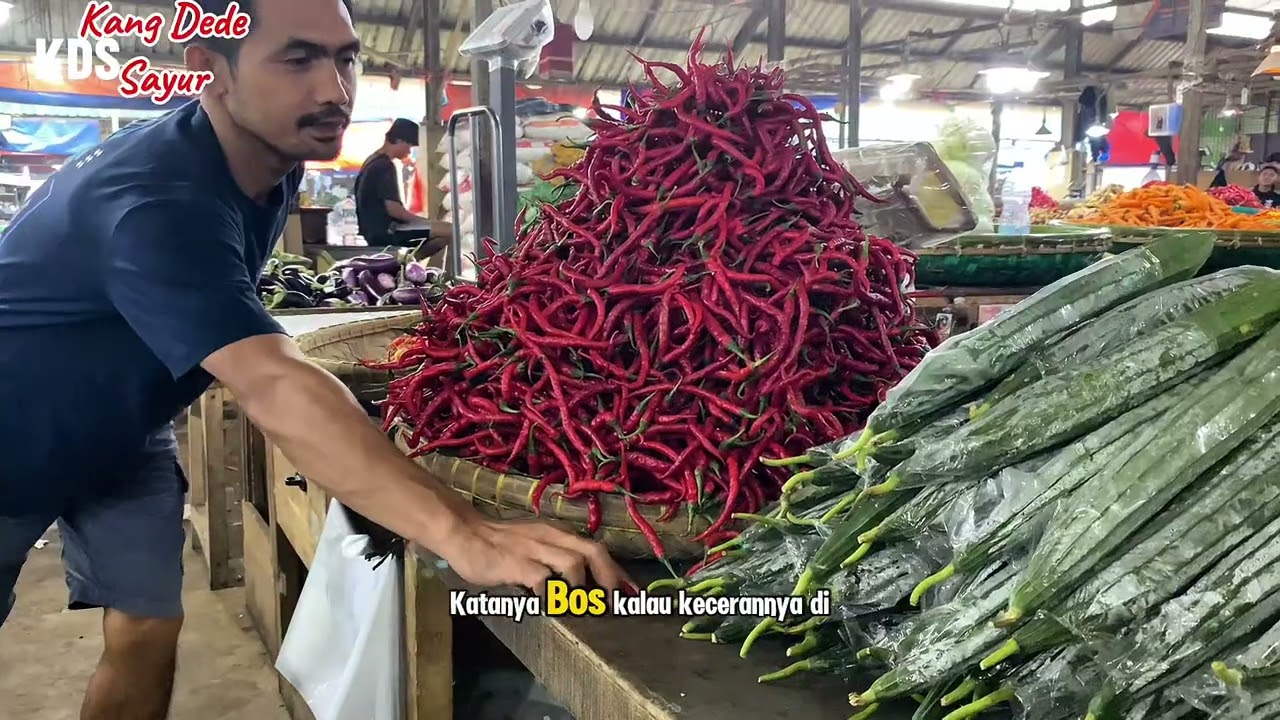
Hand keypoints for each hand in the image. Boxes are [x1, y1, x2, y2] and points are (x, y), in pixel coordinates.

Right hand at [437, 512, 634, 594]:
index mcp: (555, 533)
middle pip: (592, 551)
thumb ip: (552, 557)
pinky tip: (548, 606)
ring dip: (581, 587)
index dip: (616, 571)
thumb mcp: (531, 543)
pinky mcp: (516, 564)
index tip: (631, 592)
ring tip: (580, 607)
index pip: (594, 548)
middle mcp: (549, 537)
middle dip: (609, 577)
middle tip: (614, 601)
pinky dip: (550, 594)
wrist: (462, 532)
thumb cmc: (495, 542)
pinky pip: (541, 579)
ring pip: (572, 563)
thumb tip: (579, 581)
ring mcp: (533, 550)